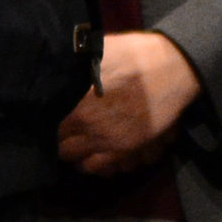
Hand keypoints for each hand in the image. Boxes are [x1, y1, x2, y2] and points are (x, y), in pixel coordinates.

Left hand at [57, 31, 200, 177]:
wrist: (171, 68)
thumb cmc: (133, 55)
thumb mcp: (95, 53)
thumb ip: (75, 67)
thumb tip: (58, 68)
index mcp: (78, 109)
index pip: (53, 130)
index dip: (50, 127)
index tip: (51, 123)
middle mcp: (92, 132)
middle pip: (66, 151)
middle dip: (62, 145)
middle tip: (63, 137)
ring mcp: (114, 144)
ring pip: (88, 166)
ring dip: (80, 160)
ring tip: (80, 151)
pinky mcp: (133, 149)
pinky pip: (111, 169)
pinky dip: (102, 167)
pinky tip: (100, 157)